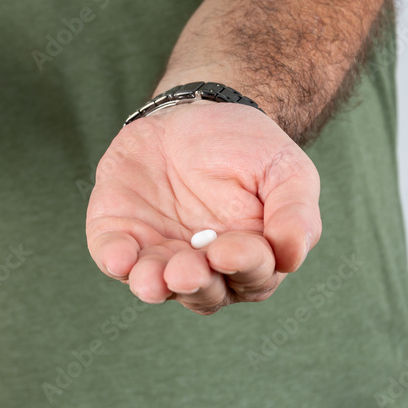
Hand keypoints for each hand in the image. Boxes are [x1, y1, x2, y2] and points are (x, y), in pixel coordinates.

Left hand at [86, 101, 320, 313]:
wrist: (193, 114)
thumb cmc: (246, 148)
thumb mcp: (283, 169)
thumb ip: (294, 212)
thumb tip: (291, 258)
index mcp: (250, 258)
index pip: (251, 275)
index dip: (242, 266)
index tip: (229, 250)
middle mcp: (203, 266)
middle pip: (201, 292)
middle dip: (195, 283)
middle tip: (187, 271)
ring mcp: (159, 254)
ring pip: (155, 284)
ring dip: (153, 284)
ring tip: (151, 280)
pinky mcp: (120, 234)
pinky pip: (113, 255)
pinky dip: (114, 260)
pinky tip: (118, 258)